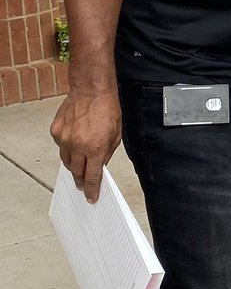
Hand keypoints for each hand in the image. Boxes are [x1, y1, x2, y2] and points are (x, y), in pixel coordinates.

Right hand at [50, 86, 122, 202]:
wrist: (91, 91)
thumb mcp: (116, 135)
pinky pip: (61, 147)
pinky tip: (75, 141)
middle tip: (84, 184)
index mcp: (96, 148)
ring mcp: (64, 139)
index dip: (91, 190)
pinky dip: (68, 148)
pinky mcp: (55, 131)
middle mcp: (78, 146)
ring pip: (67, 161)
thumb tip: (100, 167)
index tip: (91, 197)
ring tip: (81, 163)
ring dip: (75, 165)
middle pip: (77, 172)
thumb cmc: (107, 109)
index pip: (91, 177)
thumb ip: (107, 154)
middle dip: (81, 180)